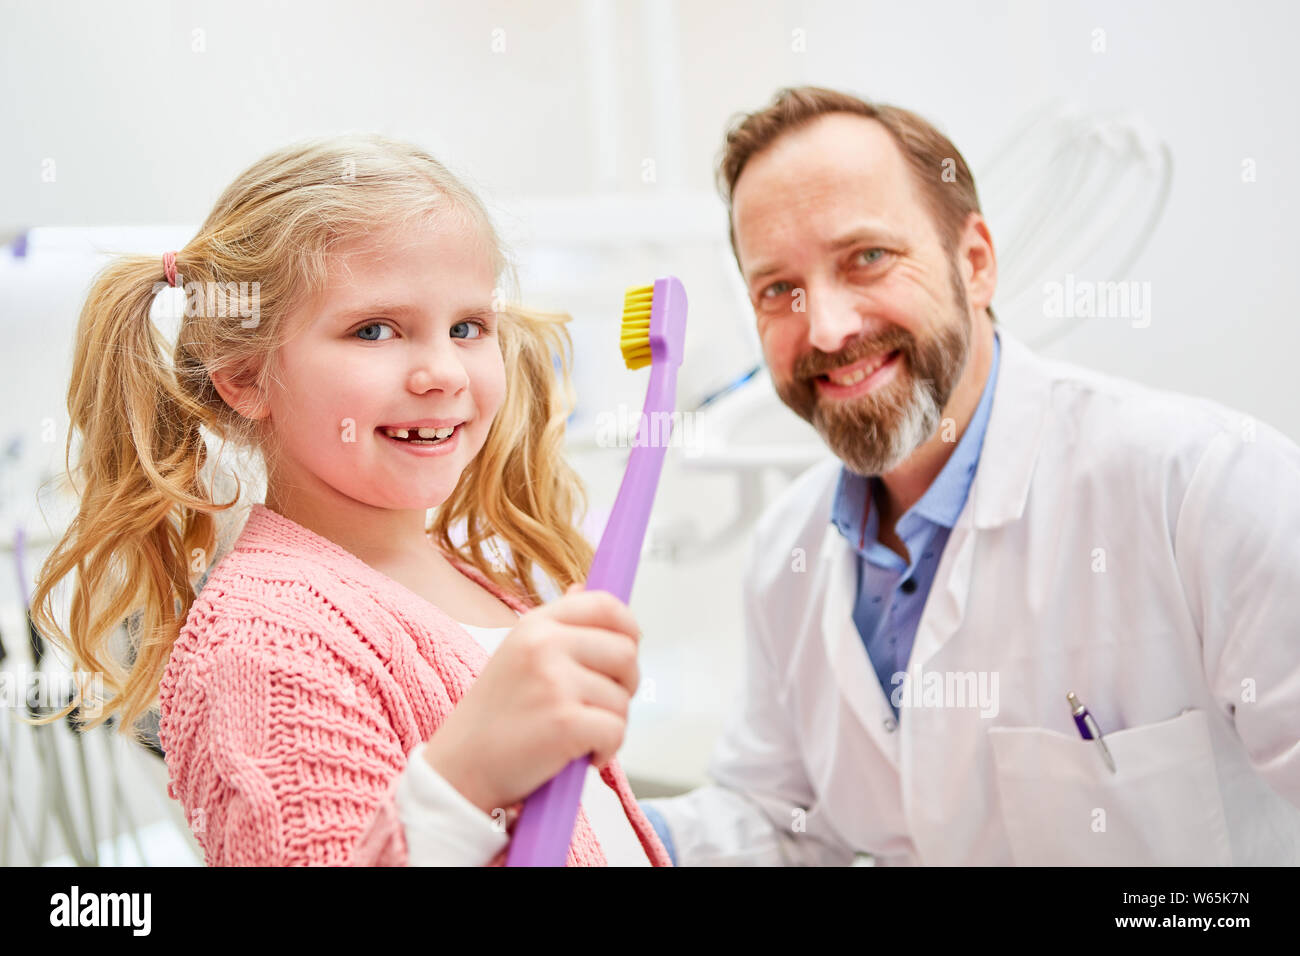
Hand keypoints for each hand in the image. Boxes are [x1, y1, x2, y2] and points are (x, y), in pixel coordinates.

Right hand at [423, 583, 640, 814]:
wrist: (459, 769)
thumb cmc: (494, 716)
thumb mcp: (517, 653)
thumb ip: (556, 625)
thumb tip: (584, 587)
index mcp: (536, 624)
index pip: (605, 605)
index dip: (628, 627)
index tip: (628, 649)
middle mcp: (544, 645)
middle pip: (626, 653)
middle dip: (625, 685)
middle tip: (599, 706)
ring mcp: (554, 681)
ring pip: (623, 699)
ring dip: (610, 724)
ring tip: (576, 734)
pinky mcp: (564, 721)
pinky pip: (616, 731)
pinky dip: (606, 750)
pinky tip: (580, 755)